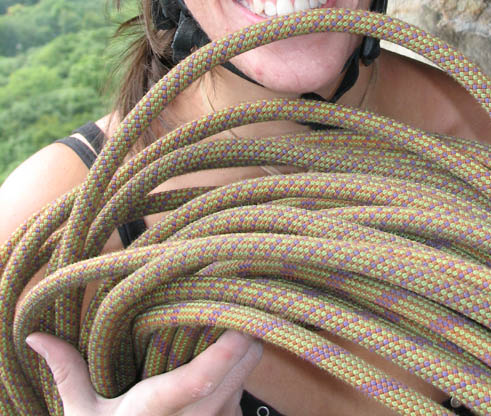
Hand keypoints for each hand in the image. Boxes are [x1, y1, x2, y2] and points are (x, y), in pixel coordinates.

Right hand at [26, 329, 261, 415]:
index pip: (197, 381)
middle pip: (237, 367)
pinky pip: (242, 395)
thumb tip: (37, 336)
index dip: (224, 353)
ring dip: (241, 352)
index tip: (238, 322)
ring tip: (226, 323)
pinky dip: (236, 376)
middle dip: (243, 330)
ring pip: (245, 377)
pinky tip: (220, 364)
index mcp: (155, 409)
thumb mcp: (84, 415)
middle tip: (233, 295)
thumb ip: (68, 372)